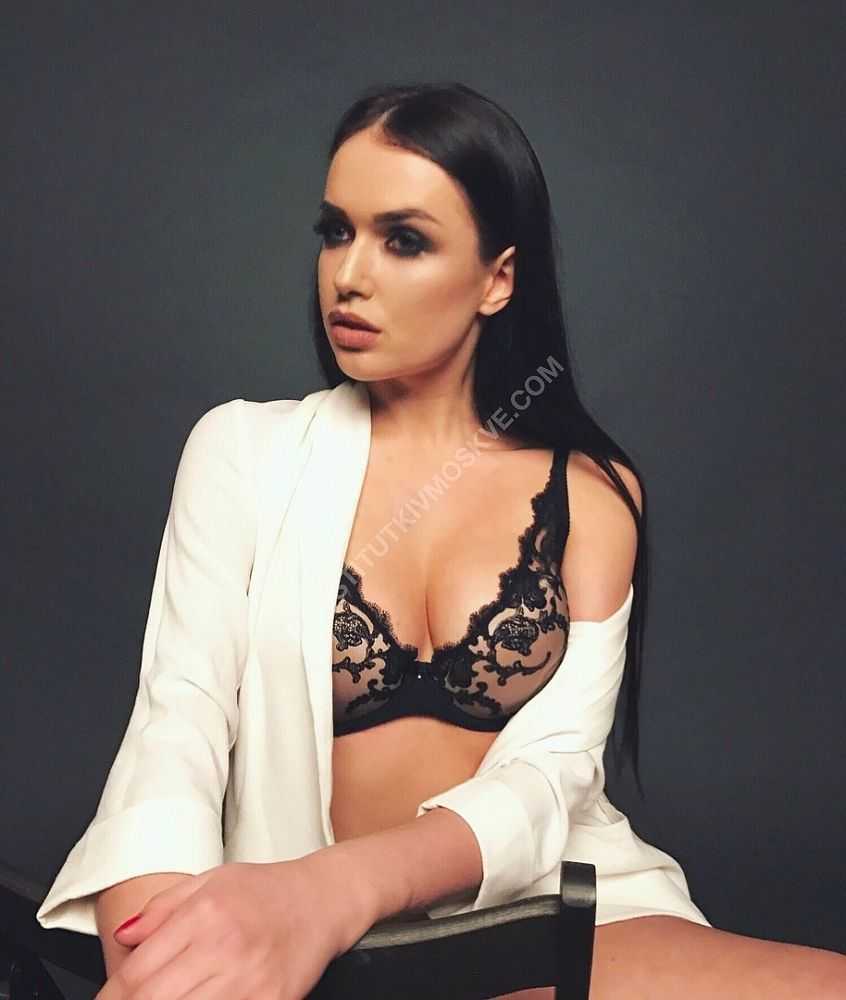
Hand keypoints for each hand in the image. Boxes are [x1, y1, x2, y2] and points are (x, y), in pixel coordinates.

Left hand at [94, 857, 372, 999]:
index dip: (111, 995)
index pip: (137, 972)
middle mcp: (225, 946)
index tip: (107, 999)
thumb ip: (162, 908)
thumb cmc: (266, 890)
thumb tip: (123, 936)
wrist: (323, 900)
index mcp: (205, 913)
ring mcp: (249, 981)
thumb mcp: (211, 880)